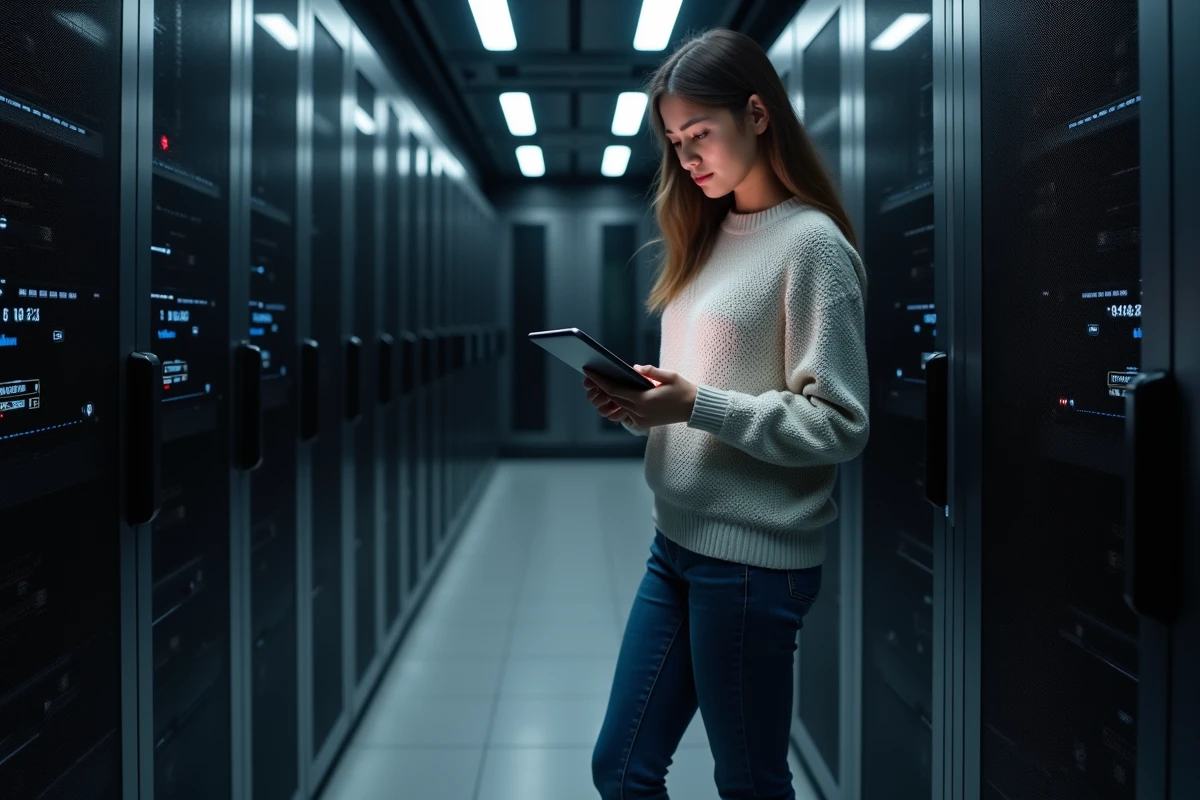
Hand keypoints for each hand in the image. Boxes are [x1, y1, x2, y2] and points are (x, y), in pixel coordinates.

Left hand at [582, 365, 697, 428]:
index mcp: (644, 400)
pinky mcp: (643, 423)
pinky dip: (622, 402)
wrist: (694, 409)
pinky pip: (627, 412)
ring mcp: (641, 419)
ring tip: (605, 382)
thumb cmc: (683, 390)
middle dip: (602, 387)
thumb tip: (633, 367)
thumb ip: (650, 371)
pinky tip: (620, 392)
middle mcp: (639, 412)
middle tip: (593, 374)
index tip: (589, 372)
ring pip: (619, 406)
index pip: (614, 390)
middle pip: (614, 398)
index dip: (599, 381)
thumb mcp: (669, 376)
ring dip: (612, 395)